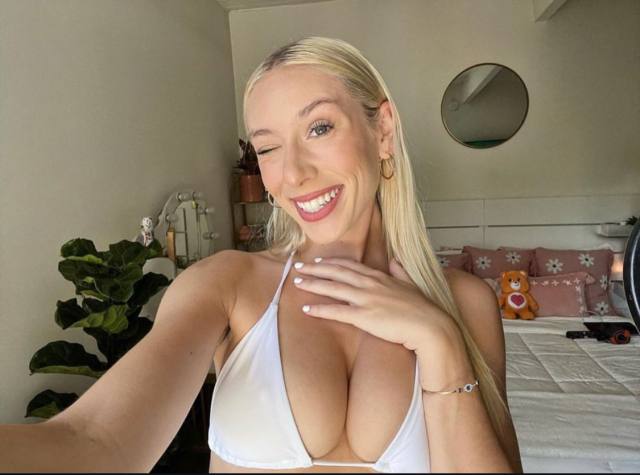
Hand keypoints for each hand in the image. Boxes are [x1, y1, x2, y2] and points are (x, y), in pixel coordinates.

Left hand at [292, 257, 462, 352]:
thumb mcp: (412, 284)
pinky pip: (337, 312)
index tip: (318, 260)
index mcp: (380, 276)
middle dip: (315, 268)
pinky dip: (320, 309)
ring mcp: (366, 299)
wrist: (430, 327)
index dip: (332, 262)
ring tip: (297, 282)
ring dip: (313, 284)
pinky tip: (307, 309)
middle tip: (298, 266)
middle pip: (337, 272)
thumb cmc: (422, 309)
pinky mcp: (365, 317)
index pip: (350, 265)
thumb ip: (401, 271)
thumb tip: (396, 259)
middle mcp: (370, 284)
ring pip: (333, 288)